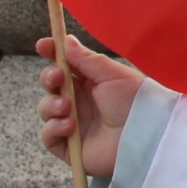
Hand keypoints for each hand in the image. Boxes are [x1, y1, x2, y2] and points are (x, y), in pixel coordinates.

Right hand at [35, 37, 145, 176]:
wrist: (143, 135)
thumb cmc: (134, 101)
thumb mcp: (112, 74)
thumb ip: (86, 59)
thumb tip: (66, 41)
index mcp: (91, 82)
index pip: (66, 65)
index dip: (53, 54)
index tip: (43, 45)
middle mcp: (80, 101)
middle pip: (51, 85)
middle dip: (48, 77)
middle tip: (57, 77)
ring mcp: (73, 123)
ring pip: (46, 109)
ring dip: (51, 105)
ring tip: (67, 107)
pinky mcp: (69, 146)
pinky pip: (48, 136)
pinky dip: (54, 128)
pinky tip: (70, 126)